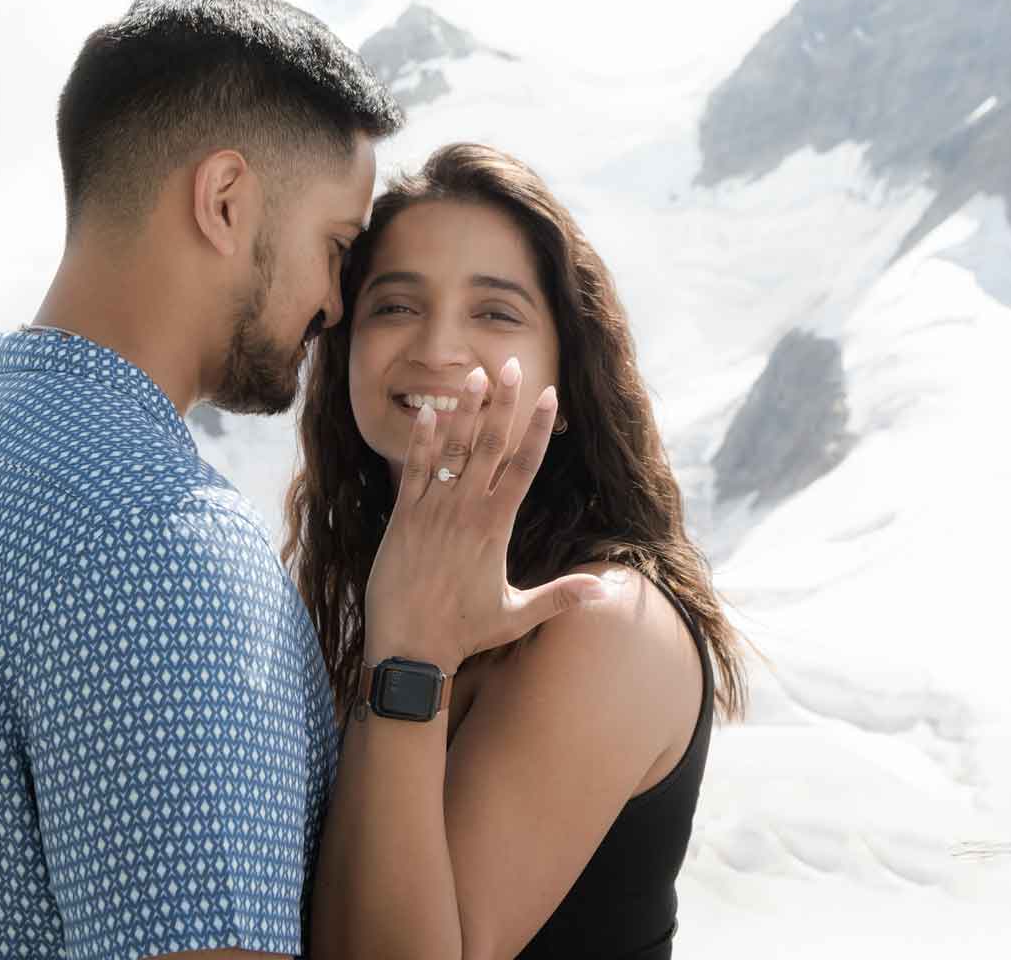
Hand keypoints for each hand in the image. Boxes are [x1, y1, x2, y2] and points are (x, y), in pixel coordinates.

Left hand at [363, 357, 604, 674]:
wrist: (407, 647)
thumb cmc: (464, 633)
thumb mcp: (517, 615)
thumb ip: (560, 596)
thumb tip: (606, 591)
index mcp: (495, 527)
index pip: (523, 467)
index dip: (536, 428)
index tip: (548, 394)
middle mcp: (465, 510)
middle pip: (488, 445)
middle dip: (502, 403)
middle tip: (511, 363)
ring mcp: (432, 510)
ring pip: (451, 449)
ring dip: (463, 409)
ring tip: (472, 373)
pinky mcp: (403, 517)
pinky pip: (413, 470)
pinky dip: (422, 440)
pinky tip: (428, 412)